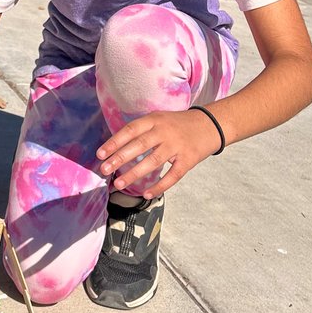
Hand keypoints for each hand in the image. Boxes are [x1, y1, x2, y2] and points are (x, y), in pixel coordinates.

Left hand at [97, 108, 222, 197]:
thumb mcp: (159, 118)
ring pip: (153, 161)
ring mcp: (177, 146)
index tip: (100, 154)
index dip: (114, 142)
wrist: (211, 124)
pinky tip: (146, 193)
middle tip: (104, 170)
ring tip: (118, 184)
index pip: (130, 131)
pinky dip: (159, 186)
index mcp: (154, 119)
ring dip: (134, 174)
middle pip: (139, 146)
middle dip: (119, 158)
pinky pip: (172, 175)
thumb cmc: (177, 124)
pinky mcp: (188, 160)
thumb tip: (116, 149)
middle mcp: (164, 131)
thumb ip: (140, 131)